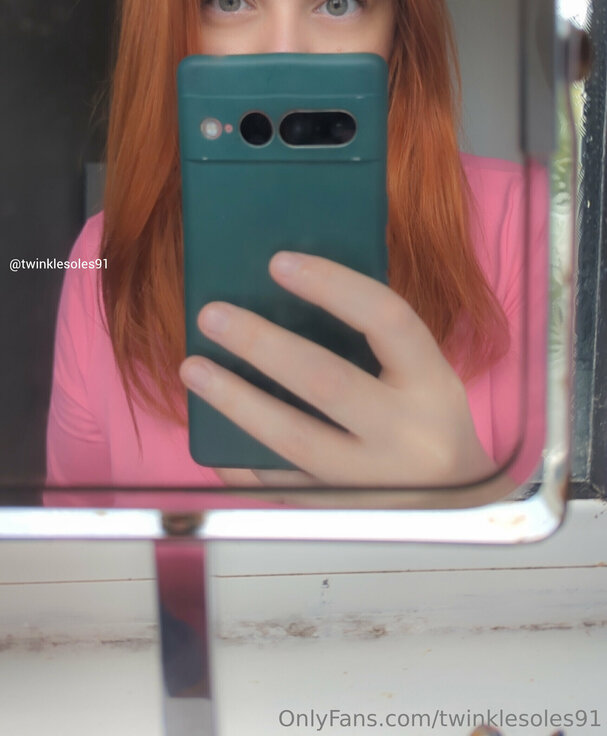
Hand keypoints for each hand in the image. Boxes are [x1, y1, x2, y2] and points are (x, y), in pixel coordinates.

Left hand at [179, 251, 498, 490]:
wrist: (459, 510)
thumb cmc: (429, 422)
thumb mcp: (425, 376)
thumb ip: (376, 342)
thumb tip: (286, 295)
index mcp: (433, 383)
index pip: (386, 319)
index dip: (333, 285)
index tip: (278, 262)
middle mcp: (407, 433)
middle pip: (327, 381)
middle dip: (261, 344)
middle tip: (212, 315)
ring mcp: (372, 480)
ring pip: (293, 439)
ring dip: (235, 400)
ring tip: (194, 368)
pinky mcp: (342, 513)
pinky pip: (278, 487)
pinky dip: (239, 460)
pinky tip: (211, 434)